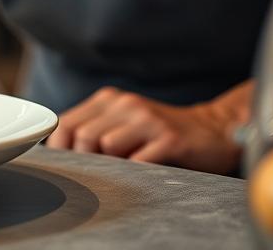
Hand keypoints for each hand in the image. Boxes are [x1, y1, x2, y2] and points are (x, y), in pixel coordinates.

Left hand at [45, 86, 243, 173]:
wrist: (213, 129)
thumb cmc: (160, 133)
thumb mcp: (123, 123)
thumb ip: (94, 131)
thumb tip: (59, 155)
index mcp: (109, 100)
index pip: (65, 123)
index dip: (60, 148)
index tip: (67, 165)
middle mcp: (126, 105)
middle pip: (82, 136)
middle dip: (85, 159)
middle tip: (101, 171)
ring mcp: (148, 120)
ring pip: (106, 147)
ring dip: (111, 165)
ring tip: (125, 169)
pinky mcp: (170, 139)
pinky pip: (139, 161)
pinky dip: (135, 171)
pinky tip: (143, 172)